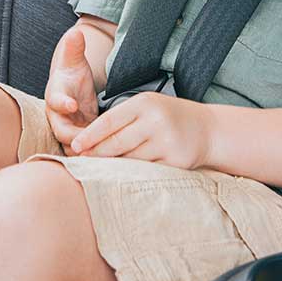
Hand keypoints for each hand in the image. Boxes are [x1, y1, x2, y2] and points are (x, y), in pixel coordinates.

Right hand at [44, 27, 98, 155]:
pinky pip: (86, 151)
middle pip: (63, 133)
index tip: (72, 104)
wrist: (71, 90)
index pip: (55, 101)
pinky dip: (96, 154)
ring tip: (104, 155)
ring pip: (73, 147)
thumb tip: (74, 33)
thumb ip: (73, 48)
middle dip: (77, 138)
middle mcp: (58, 118)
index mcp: (55, 97)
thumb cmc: (71, 74)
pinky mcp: (81, 140)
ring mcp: (68, 131)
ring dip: (87, 151)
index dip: (63, 103)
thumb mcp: (73, 60)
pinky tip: (112, 158)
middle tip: (93, 141)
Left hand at [70, 92, 211, 169]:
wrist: (207, 130)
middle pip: (116, 143)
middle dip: (95, 154)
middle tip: (80, 162)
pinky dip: (131, 174)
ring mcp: (167, 141)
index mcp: (145, 103)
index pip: (109, 121)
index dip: (89, 136)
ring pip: (129, 160)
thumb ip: (122, 119)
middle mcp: (156, 121)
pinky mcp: (175, 161)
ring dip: (111, 166)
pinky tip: (120, 177)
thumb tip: (88, 142)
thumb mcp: (147, 107)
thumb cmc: (168, 117)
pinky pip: (146, 170)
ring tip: (95, 170)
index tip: (74, 146)